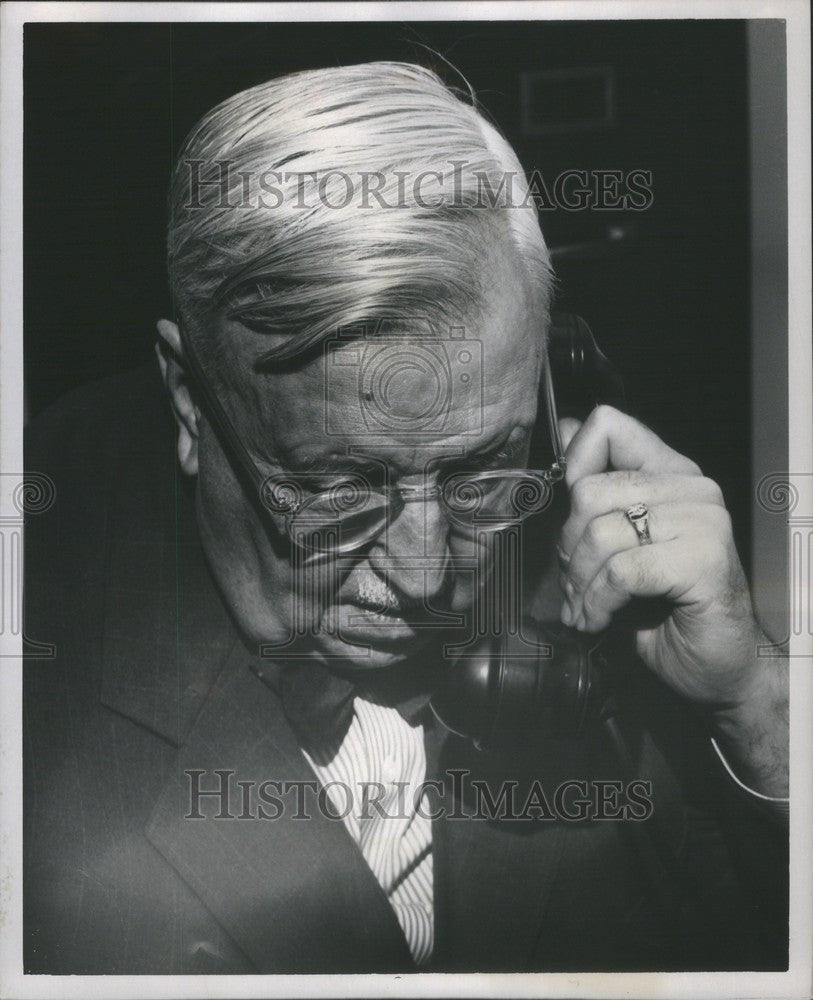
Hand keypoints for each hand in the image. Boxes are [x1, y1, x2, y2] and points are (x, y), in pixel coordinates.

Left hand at [557, 406, 786, 796]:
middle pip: (588, 490)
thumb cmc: (666, 608)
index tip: (567, 515)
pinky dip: (599, 602)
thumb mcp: (620, 543)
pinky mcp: (702, 560)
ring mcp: (703, 521)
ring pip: (600, 532)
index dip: (572, 466)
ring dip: (580, 582)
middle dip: (568, 547)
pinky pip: (622, 571)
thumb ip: (598, 489)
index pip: (608, 426)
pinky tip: (599, 620)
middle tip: (574, 583)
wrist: (719, 667)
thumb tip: (566, 427)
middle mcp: (691, 488)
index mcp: (670, 473)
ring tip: (585, 607)